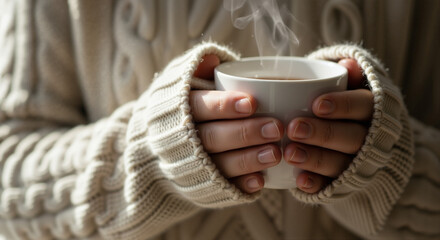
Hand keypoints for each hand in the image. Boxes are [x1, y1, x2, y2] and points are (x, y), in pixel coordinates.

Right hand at [191, 54, 283, 193]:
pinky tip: (261, 181)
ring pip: (219, 164)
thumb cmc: (184, 109)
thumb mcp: (182, 85)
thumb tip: (213, 60)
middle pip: (212, 137)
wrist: (158, 148)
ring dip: (248, 160)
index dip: (224, 106)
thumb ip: (198, 71)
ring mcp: (193, 165)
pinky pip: (222, 187)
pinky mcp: (203, 185)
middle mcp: (184, 140)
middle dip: (245, 133)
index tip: (252, 103)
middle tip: (276, 128)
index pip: (200, 107)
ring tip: (275, 154)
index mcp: (180, 111)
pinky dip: (241, 185)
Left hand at [284, 59, 372, 192]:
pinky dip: (317, 184)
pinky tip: (299, 181)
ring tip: (290, 153)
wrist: (359, 138)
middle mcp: (370, 137)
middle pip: (352, 137)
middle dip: (323, 133)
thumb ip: (343, 77)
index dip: (343, 106)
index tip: (316, 104)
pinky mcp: (344, 182)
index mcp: (372, 109)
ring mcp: (358, 162)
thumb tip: (347, 65)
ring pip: (342, 163)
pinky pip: (333, 186)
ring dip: (316, 159)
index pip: (363, 106)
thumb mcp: (345, 86)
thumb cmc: (341, 104)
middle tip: (294, 128)